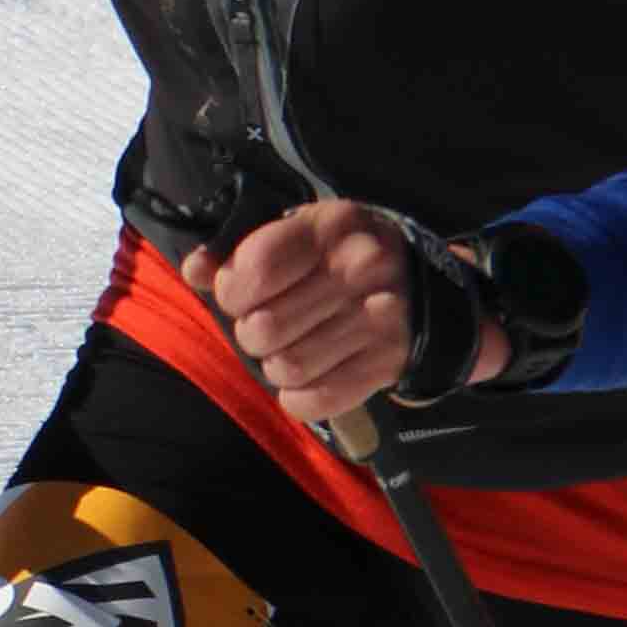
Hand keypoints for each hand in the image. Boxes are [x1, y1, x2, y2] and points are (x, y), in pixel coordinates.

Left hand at [188, 202, 495, 432]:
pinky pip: (315, 400)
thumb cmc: (348, 256)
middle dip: (251, 334)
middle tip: (266, 327)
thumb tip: (195, 269)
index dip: (231, 290)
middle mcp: (360, 269)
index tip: (238, 295)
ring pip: (286, 368)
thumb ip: (243, 248)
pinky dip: (299, 397)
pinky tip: (307, 376)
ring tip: (289, 349)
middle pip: (263, 328)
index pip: (257, 267)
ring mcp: (378, 319)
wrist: (431, 291)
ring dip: (276, 366)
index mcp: (332, 227)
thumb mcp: (303, 232)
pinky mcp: (387, 364)